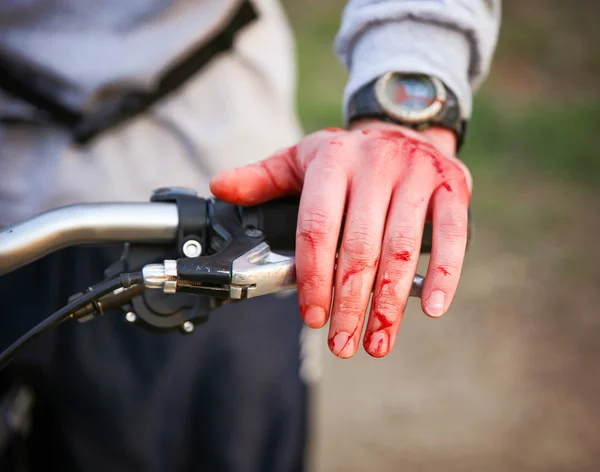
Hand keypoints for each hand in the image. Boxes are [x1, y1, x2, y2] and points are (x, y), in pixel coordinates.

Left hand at [210, 119, 471, 358]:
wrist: (403, 126)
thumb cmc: (348, 156)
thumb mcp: (302, 159)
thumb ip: (263, 178)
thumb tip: (221, 187)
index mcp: (333, 159)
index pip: (318, 227)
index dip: (313, 277)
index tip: (313, 316)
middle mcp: (376, 164)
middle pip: (360, 247)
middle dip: (350, 303)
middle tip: (342, 343)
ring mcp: (418, 174)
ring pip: (403, 249)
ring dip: (389, 303)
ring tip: (377, 342)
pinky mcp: (452, 186)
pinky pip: (453, 235)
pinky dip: (445, 275)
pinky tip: (431, 308)